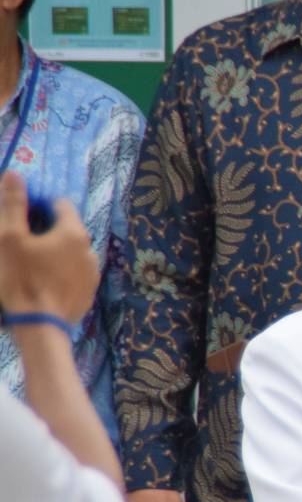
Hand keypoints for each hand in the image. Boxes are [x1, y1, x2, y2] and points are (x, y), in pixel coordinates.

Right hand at [0, 171, 99, 321]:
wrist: (39, 326)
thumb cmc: (21, 278)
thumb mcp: (9, 238)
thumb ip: (13, 204)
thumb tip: (15, 175)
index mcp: (74, 232)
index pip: (61, 204)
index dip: (39, 204)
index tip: (22, 215)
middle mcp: (90, 249)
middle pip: (67, 229)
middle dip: (46, 229)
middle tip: (22, 241)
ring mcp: (92, 273)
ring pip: (71, 252)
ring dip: (54, 251)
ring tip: (31, 263)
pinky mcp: (89, 293)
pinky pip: (74, 273)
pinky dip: (60, 271)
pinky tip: (42, 281)